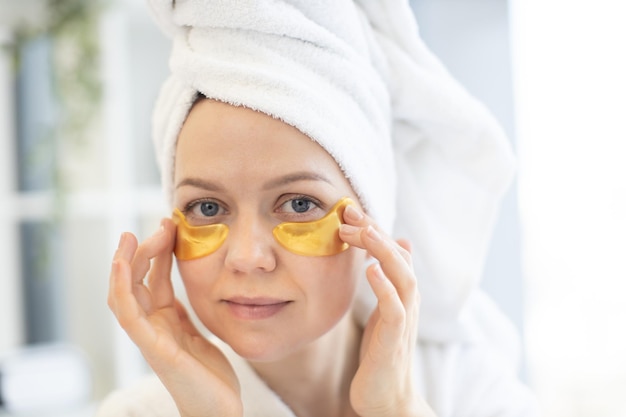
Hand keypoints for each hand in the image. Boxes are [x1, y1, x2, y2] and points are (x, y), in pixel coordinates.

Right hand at [108, 220, 241, 416]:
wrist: (218, 410)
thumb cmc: (209, 376)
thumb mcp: (199, 332)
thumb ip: (185, 313)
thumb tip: (181, 288)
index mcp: (165, 321)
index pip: (153, 279)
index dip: (158, 252)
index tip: (170, 225)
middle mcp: (152, 326)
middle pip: (136, 281)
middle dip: (143, 250)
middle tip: (161, 224)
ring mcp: (149, 337)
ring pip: (124, 294)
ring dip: (124, 263)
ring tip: (129, 236)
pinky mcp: (153, 348)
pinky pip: (129, 314)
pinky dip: (122, 287)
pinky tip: (123, 264)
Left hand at [339, 206, 435, 416]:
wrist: (387, 398)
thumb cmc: (382, 353)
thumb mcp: (385, 311)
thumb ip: (389, 281)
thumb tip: (400, 244)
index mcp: (401, 293)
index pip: (392, 251)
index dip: (373, 229)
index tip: (348, 211)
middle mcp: (408, 302)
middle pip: (398, 257)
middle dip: (375, 232)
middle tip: (349, 213)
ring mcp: (404, 321)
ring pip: (402, 277)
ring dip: (383, 252)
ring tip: (364, 232)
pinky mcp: (395, 341)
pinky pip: (395, 310)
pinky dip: (385, 288)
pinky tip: (370, 270)